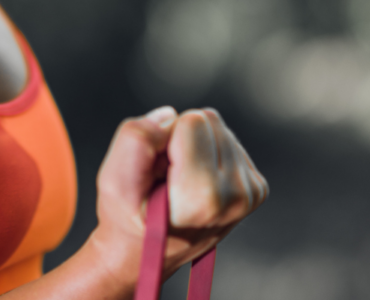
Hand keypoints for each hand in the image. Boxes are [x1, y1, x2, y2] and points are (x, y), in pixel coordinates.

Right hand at [89, 106, 268, 288]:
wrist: (143, 254)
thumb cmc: (127, 217)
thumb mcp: (114, 181)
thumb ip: (135, 140)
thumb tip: (169, 115)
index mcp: (203, 198)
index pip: (193, 121)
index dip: (163, 137)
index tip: (156, 171)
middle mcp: (236, 196)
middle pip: (208, 120)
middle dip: (179, 139)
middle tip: (165, 176)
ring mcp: (250, 194)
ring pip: (218, 127)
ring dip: (191, 146)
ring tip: (176, 181)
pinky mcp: (256, 188)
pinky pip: (228, 141)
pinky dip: (206, 154)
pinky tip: (193, 181)